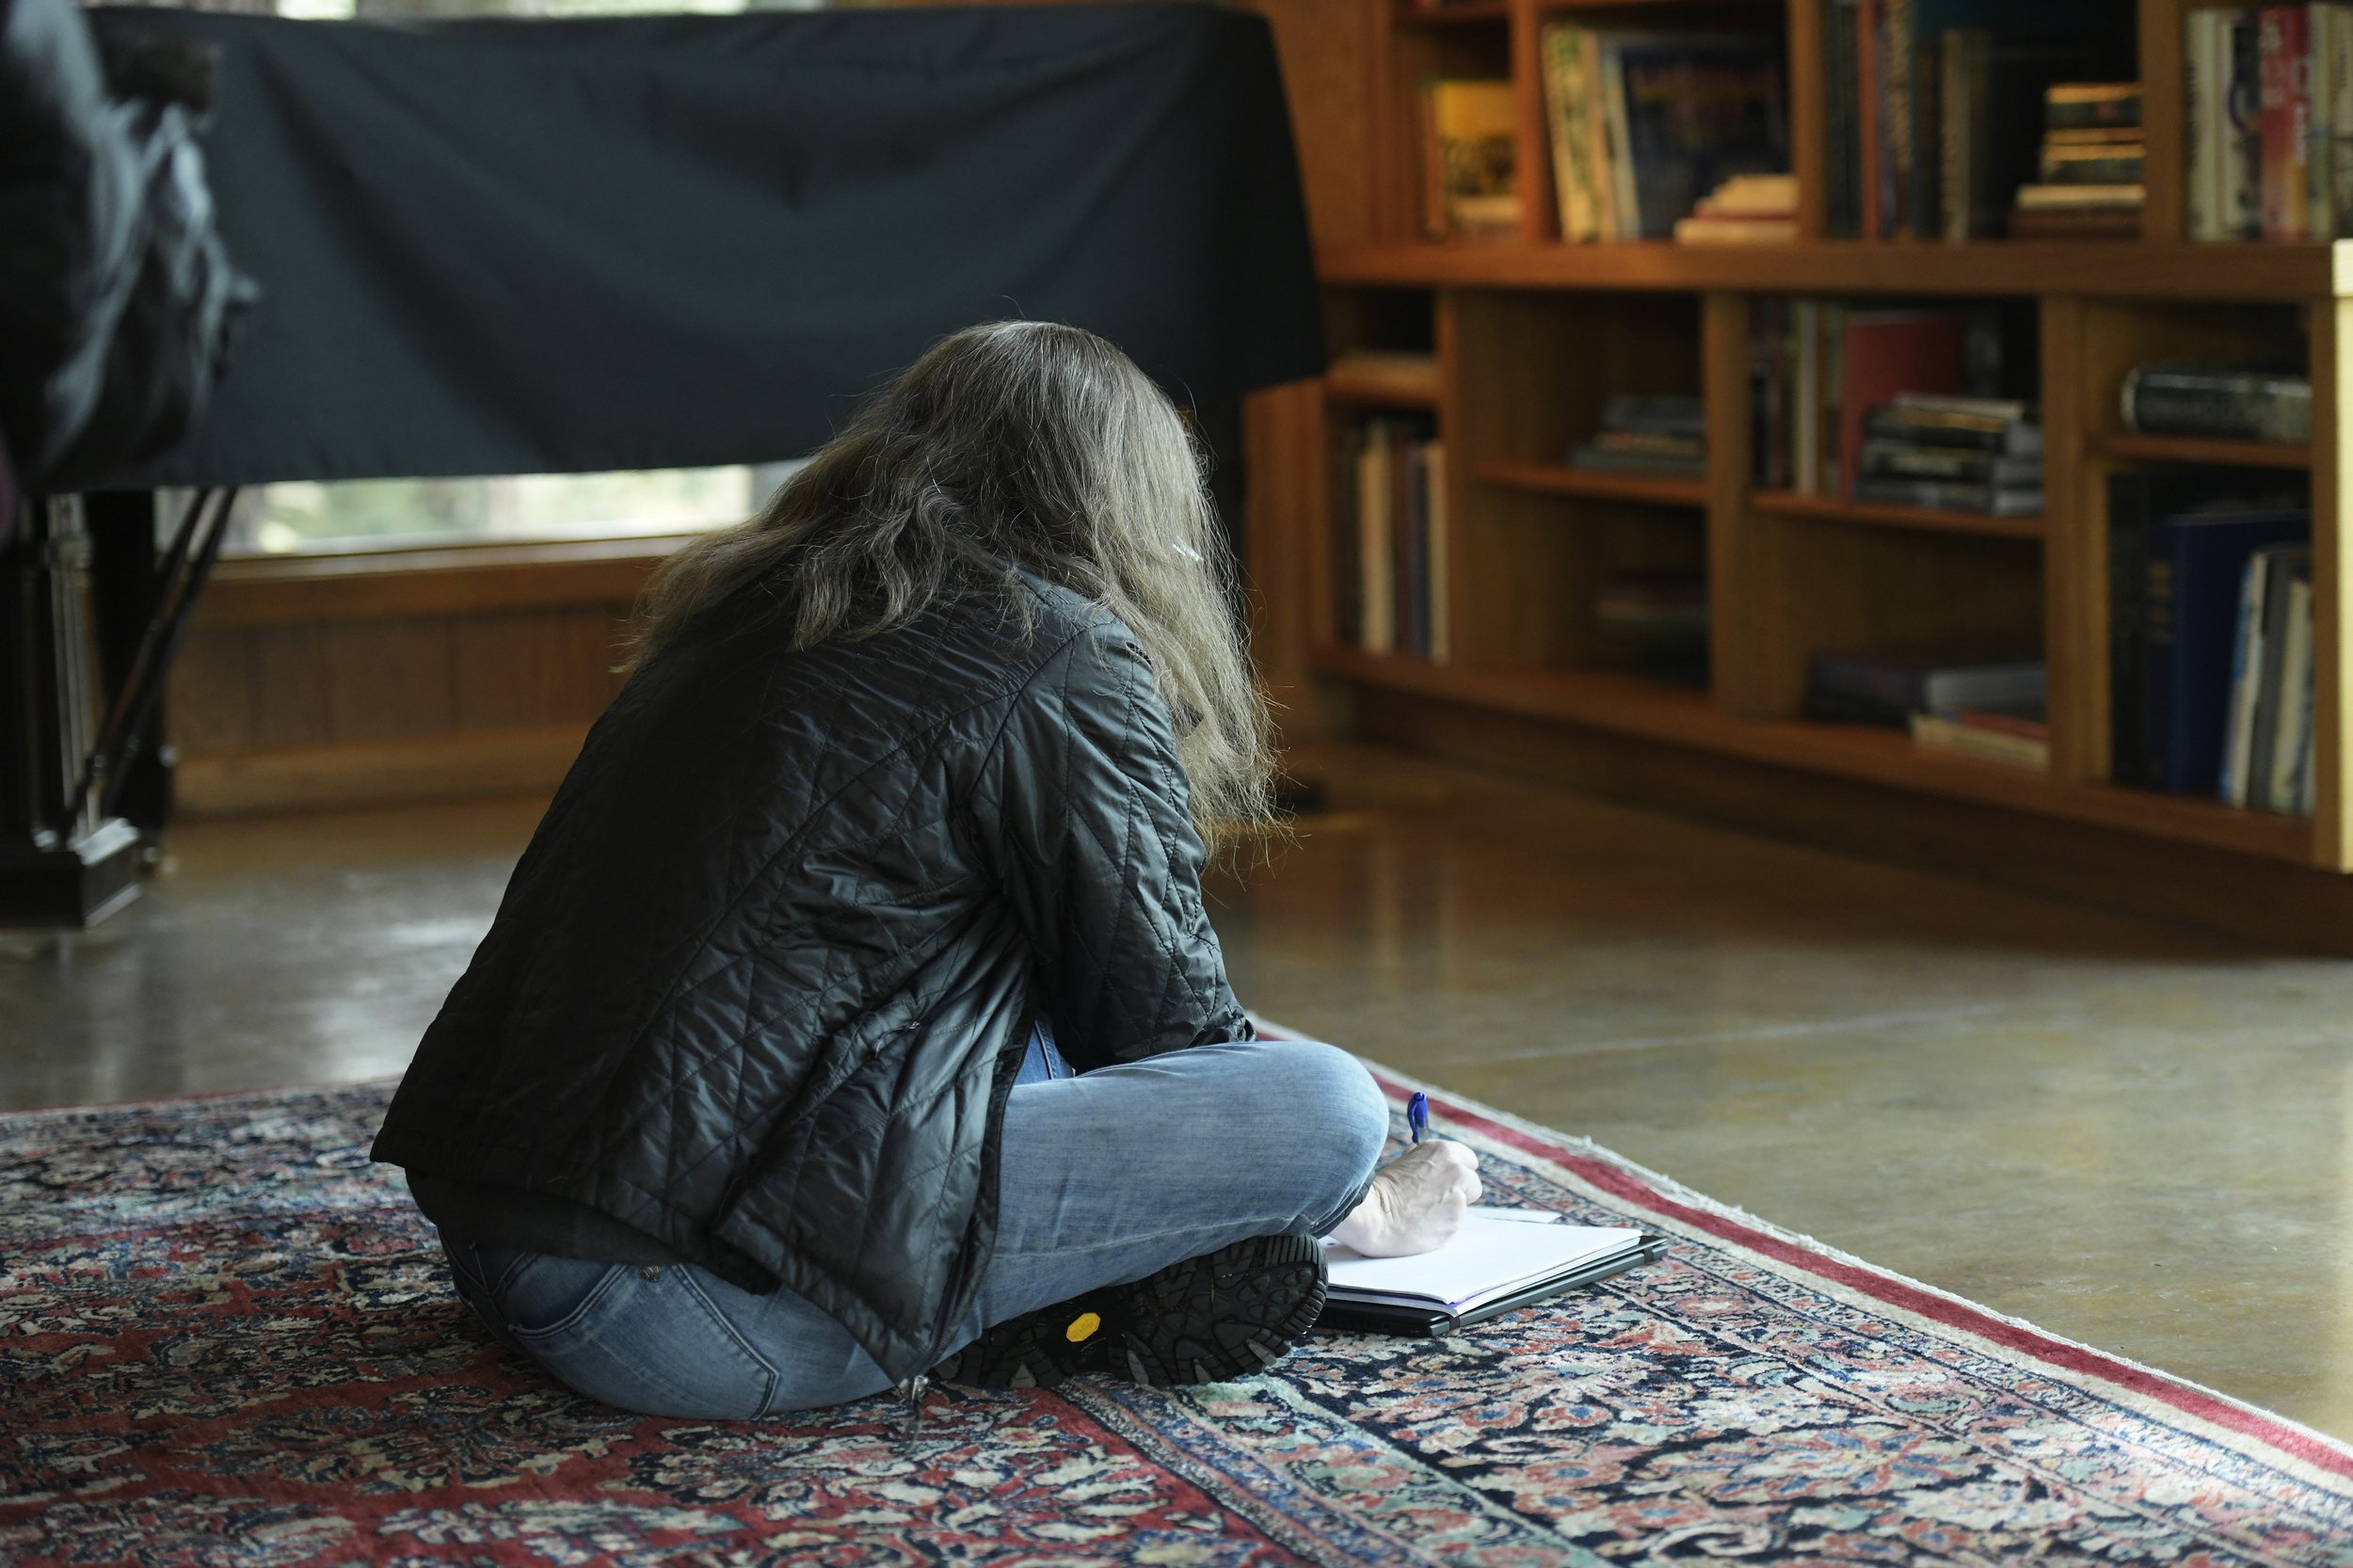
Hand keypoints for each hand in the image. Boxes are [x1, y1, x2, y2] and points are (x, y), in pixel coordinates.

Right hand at [1327, 1139, 1480, 1257]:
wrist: (1372, 1214)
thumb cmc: (1382, 1187)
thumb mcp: (1405, 1161)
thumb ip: (1427, 1161)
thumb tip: (1432, 1163)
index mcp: (1445, 1152)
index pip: (1470, 1160)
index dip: (1458, 1170)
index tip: (1447, 1178)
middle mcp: (1457, 1172)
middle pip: (1474, 1184)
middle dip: (1460, 1190)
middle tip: (1437, 1198)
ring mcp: (1459, 1200)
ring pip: (1463, 1206)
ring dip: (1448, 1209)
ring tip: (1421, 1213)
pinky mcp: (1454, 1223)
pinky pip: (1452, 1224)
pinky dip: (1440, 1225)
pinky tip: (1420, 1224)